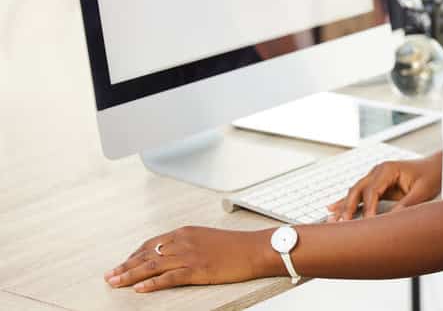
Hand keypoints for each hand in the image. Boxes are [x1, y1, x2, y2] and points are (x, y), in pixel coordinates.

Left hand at [104, 226, 269, 292]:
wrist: (254, 248)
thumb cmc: (235, 245)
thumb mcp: (207, 238)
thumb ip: (188, 243)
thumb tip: (173, 253)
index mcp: (185, 232)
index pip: (151, 243)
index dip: (134, 255)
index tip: (122, 264)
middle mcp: (183, 241)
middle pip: (146, 254)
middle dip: (125, 265)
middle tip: (109, 276)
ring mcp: (189, 256)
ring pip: (152, 266)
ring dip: (130, 275)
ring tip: (115, 283)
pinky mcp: (197, 270)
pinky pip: (169, 278)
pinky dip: (152, 284)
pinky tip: (139, 289)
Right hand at [328, 151, 441, 220]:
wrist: (436, 167)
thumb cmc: (431, 177)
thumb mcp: (422, 193)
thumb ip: (406, 206)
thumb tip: (389, 223)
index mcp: (387, 169)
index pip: (371, 191)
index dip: (367, 209)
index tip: (365, 225)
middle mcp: (378, 171)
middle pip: (357, 190)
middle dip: (347, 208)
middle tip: (340, 225)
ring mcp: (375, 177)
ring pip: (354, 193)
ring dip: (343, 207)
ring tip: (330, 221)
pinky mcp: (377, 184)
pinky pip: (359, 195)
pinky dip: (347, 203)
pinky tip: (332, 208)